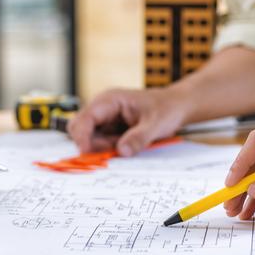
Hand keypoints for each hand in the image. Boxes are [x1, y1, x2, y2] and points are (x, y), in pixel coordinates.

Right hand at [67, 88, 188, 155]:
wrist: (175, 106)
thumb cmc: (166, 108)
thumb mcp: (157, 124)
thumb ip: (139, 138)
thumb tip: (122, 151)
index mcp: (109, 100)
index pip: (85, 118)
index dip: (82, 137)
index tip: (88, 154)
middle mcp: (102, 108)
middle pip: (79, 129)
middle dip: (91, 145)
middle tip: (113, 151)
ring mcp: (103, 119)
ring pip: (88, 139)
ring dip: (102, 148)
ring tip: (126, 145)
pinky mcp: (107, 129)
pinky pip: (99, 143)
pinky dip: (108, 149)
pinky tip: (125, 145)